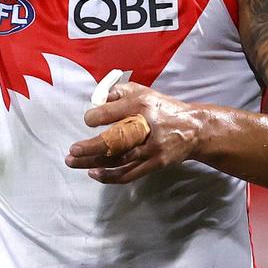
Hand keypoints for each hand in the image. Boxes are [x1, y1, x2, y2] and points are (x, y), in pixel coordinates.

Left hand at [65, 82, 208, 184]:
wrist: (195, 129)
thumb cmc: (162, 108)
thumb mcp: (143, 92)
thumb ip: (118, 92)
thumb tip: (95, 99)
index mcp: (141, 105)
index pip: (111, 112)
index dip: (94, 117)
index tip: (87, 121)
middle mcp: (146, 127)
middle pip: (114, 140)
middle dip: (90, 147)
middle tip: (72, 150)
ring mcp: (152, 148)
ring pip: (118, 159)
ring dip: (93, 163)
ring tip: (73, 162)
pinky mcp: (156, 163)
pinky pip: (129, 173)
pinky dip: (110, 176)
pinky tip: (94, 174)